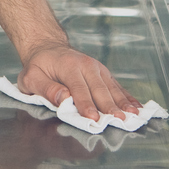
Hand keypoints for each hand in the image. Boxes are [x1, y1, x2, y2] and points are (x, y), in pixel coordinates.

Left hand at [16, 44, 140, 121]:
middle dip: (109, 106)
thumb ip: (46, 88)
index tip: (93, 118)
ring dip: (123, 102)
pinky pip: (117, 86)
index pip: (79, 88)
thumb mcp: (31, 77)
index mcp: (68, 66)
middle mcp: (87, 65)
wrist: (48, 47)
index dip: (86, 104)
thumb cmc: (39, 66)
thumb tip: (64, 98)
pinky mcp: (103, 73)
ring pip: (111, 87)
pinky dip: (127, 97)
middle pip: (99, 89)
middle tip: (119, 121)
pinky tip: (136, 107)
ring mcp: (98, 68)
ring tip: (133, 116)